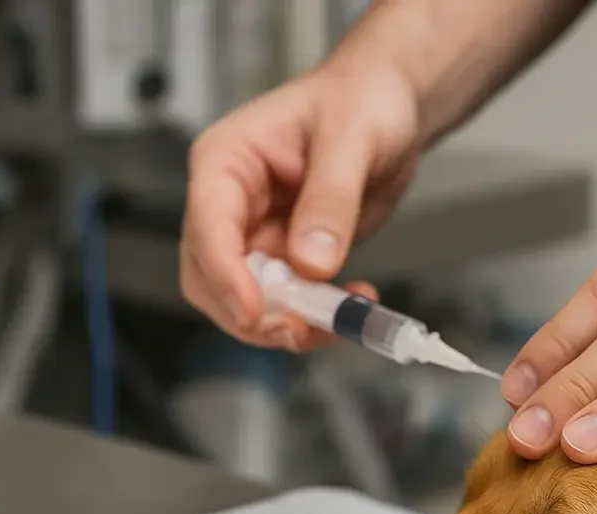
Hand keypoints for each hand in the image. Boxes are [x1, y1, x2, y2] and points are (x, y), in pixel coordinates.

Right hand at [179, 65, 421, 348]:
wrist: (389, 109)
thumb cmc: (361, 101)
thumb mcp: (352, 138)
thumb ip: (331, 199)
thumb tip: (312, 263)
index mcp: (225, 161)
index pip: (207, 227)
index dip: (225, 276)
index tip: (254, 312)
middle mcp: (229, 204)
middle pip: (210, 278)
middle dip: (252, 313)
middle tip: (303, 329)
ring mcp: (255, 236)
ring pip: (245, 302)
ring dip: (287, 324)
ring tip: (343, 316)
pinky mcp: (286, 259)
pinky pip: (287, 304)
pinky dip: (316, 318)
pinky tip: (354, 303)